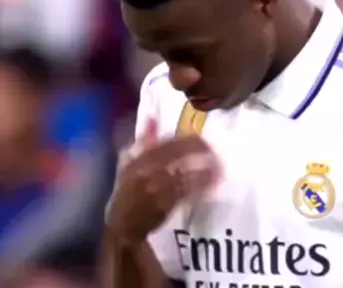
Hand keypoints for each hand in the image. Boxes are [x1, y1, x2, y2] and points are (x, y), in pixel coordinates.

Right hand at [106, 120, 219, 242]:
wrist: (122, 225)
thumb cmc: (127, 190)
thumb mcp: (129, 162)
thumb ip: (143, 140)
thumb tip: (152, 117)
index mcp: (139, 159)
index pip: (165, 143)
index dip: (185, 139)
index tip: (202, 137)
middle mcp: (147, 170)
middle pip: (176, 155)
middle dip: (197, 151)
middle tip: (215, 150)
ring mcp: (157, 188)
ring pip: (184, 175)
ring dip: (204, 170)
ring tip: (220, 167)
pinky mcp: (165, 205)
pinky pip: (186, 193)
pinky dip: (200, 188)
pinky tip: (214, 183)